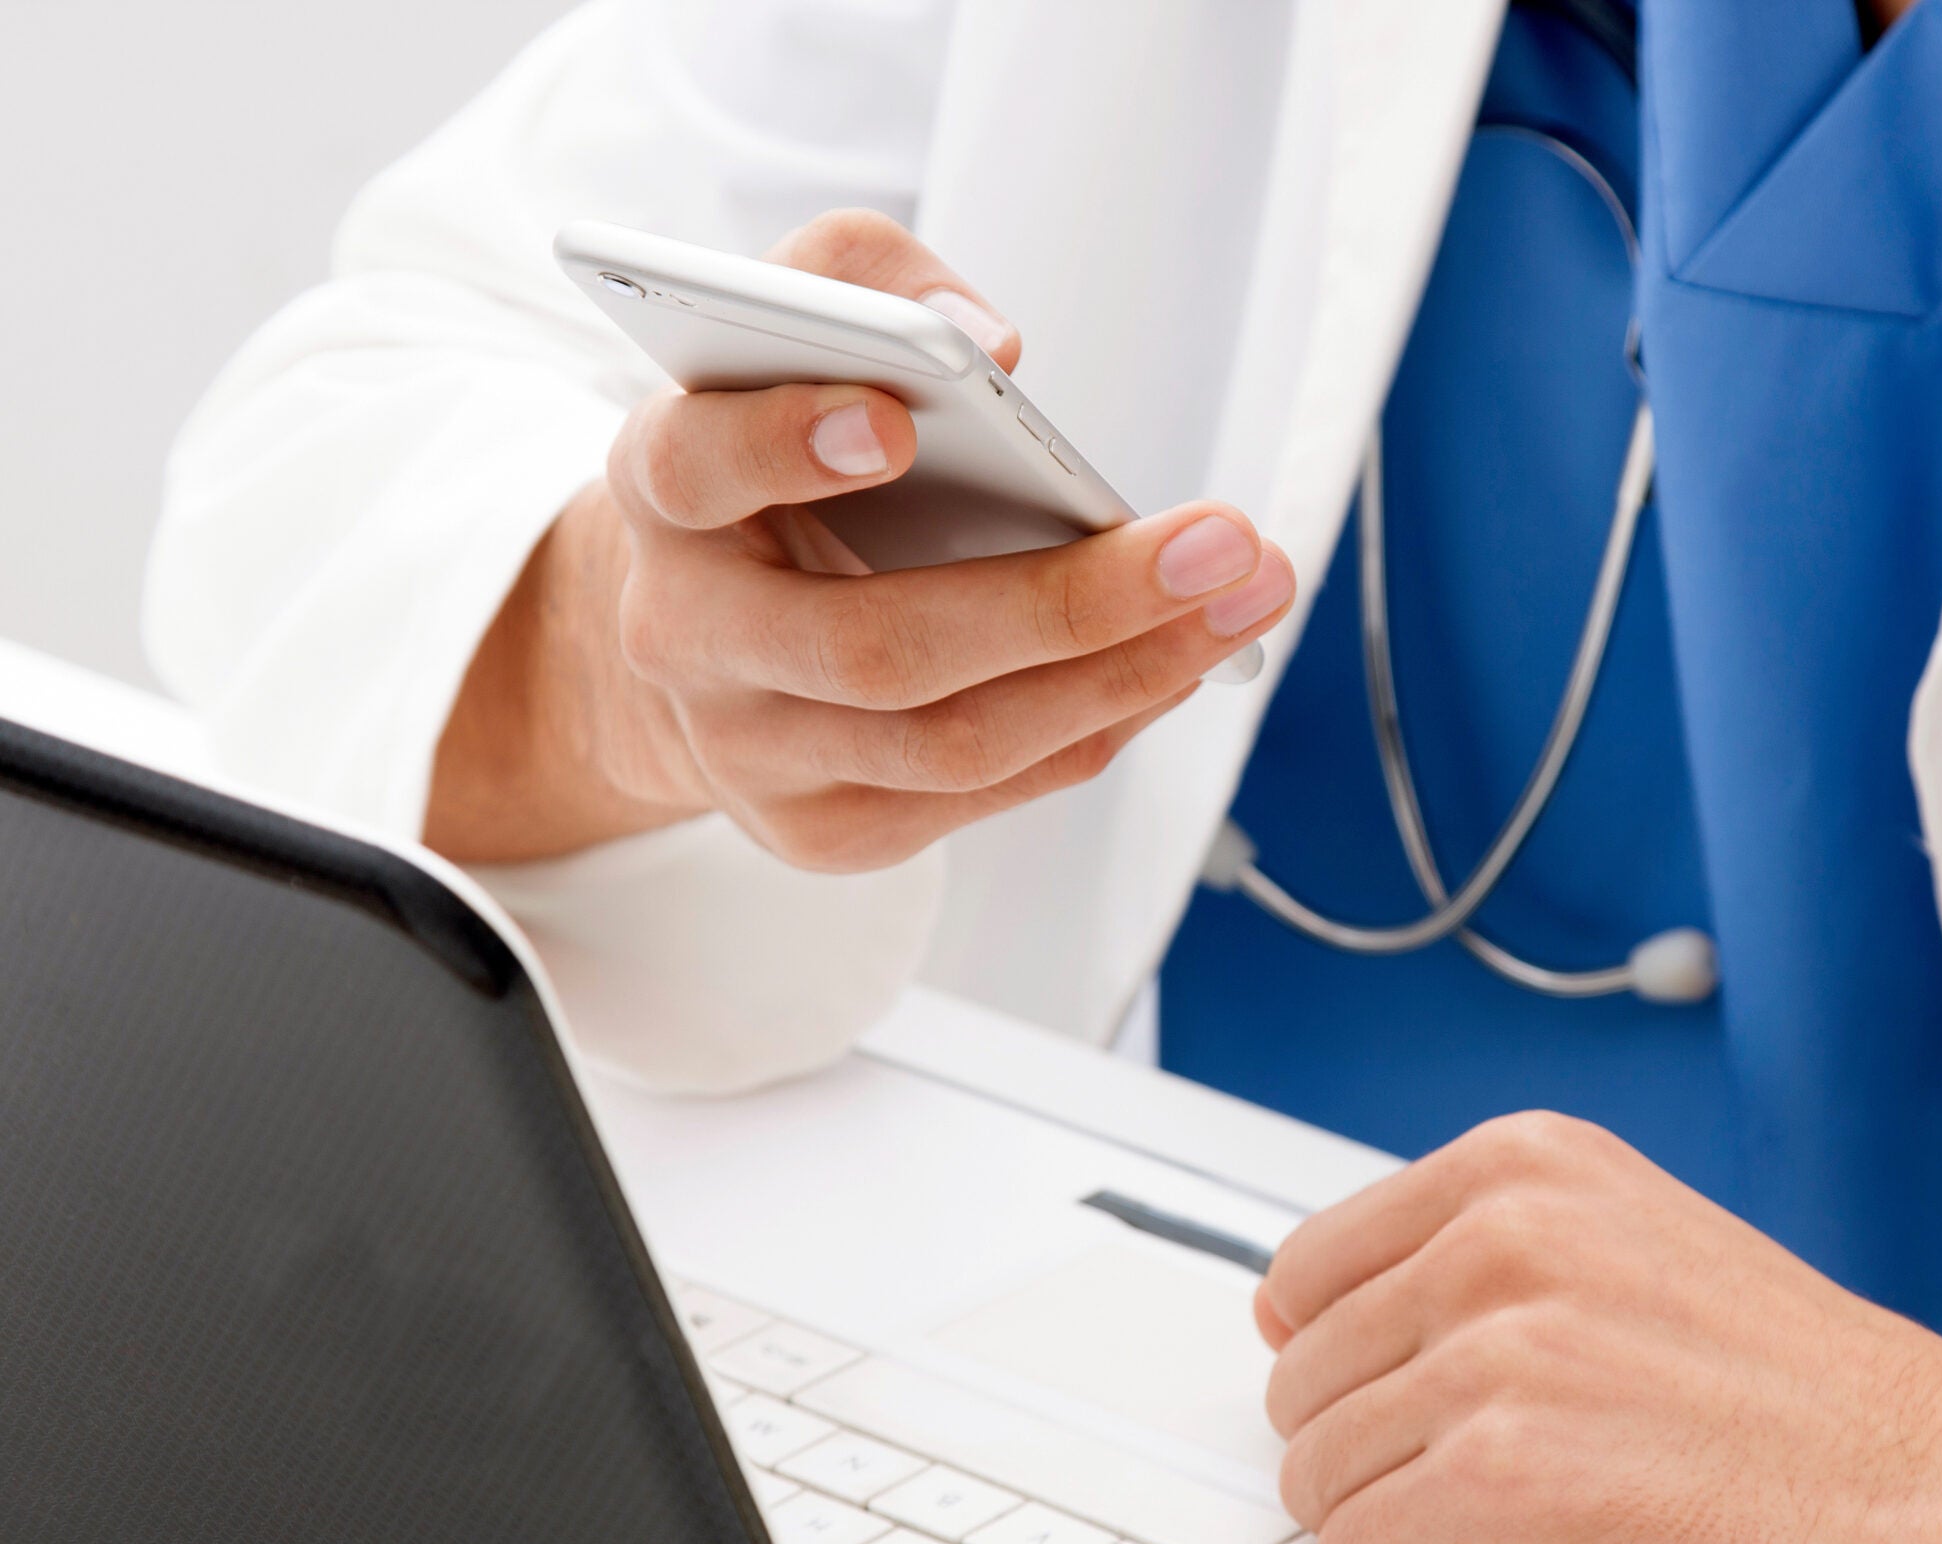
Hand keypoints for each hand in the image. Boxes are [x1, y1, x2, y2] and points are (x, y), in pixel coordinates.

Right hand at [427, 208, 1293, 865]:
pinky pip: (987, 789)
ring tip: (1241, 604)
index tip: (891, 420)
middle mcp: (687, 637)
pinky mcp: (824, 827)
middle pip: (878, 648)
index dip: (783, 445)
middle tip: (1218, 545)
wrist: (691, 625)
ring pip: (953, 745)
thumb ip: (864, 279)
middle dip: (1067, 604)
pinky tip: (1179, 660)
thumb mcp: (785, 327)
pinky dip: (1098, 723)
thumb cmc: (766, 447)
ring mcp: (751, 754)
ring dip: (1122, 676)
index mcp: (661, 492)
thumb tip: (990, 345)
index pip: (695, 467)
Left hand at [1255, 1114, 1941, 1543]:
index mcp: (1526, 1165)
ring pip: (1318, 1476)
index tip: (1422, 1408)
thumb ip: (1486, 1261)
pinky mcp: (1506, 1471)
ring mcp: (1499, 1347)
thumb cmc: (1821, 1407)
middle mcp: (1500, 1232)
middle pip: (1304, 1382)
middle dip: (1384, 1453)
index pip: (1307, 1272)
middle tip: (1510, 1478)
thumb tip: (1308, 1313)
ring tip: (1540, 1521)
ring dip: (1409, 1525)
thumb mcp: (1638, 1253)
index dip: (1357, 1370)